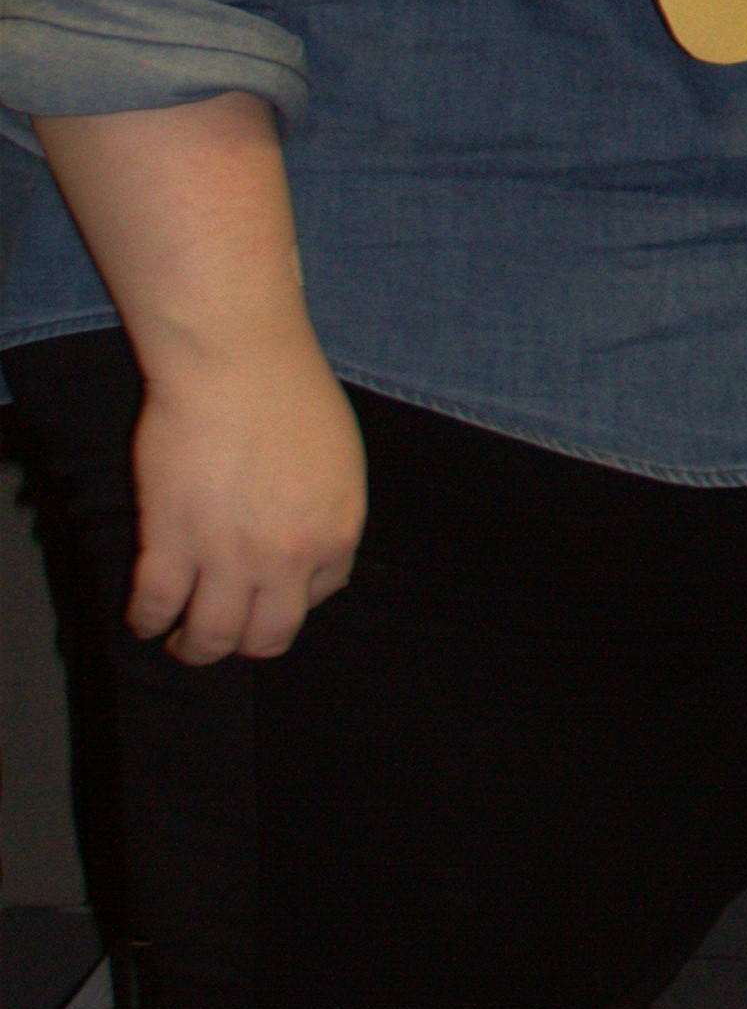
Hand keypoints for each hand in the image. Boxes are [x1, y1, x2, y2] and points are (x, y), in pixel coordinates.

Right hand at [125, 329, 366, 661]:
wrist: (235, 360)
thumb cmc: (289, 390)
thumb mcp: (340, 458)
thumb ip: (329, 508)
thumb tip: (311, 545)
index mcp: (337, 533)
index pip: (320, 594)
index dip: (290, 598)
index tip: (269, 593)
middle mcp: (288, 558)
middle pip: (268, 635)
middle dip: (245, 643)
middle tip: (222, 636)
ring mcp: (228, 556)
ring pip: (211, 637)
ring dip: (194, 648)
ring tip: (179, 642)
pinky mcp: (171, 541)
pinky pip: (156, 604)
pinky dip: (146, 620)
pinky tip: (143, 618)